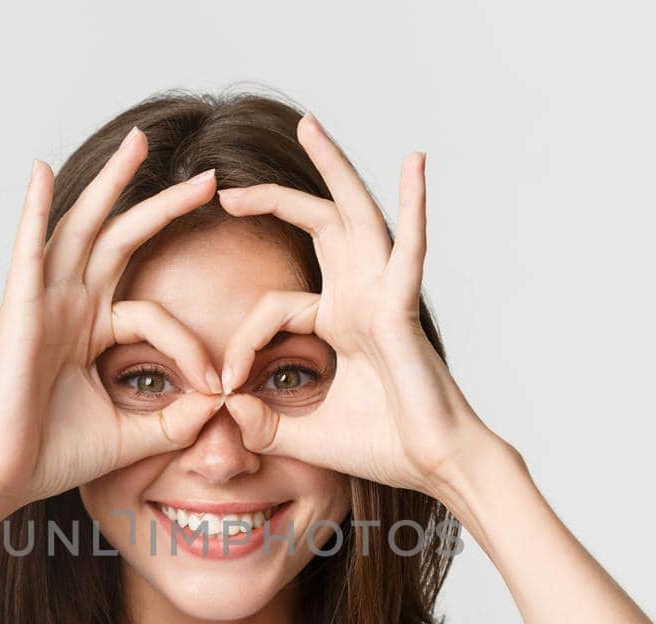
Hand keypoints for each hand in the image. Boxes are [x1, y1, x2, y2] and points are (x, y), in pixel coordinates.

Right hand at [0, 127, 226, 524]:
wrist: (5, 478)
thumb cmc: (54, 456)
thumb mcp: (132, 435)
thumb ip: (176, 419)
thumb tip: (222, 404)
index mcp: (90, 331)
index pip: (153, 314)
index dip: (191, 346)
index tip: (220, 384)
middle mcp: (67, 307)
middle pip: (120, 239)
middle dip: (162, 204)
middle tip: (208, 176)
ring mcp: (42, 303)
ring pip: (82, 228)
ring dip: (109, 183)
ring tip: (139, 143)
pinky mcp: (19, 311)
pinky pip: (28, 252)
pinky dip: (32, 210)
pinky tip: (39, 171)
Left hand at [215, 114, 502, 496]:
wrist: (435, 467)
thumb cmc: (383, 448)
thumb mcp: (303, 434)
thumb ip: (262, 422)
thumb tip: (220, 410)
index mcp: (340, 321)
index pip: (273, 307)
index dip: (238, 343)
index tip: (221, 385)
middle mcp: (361, 297)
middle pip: (318, 226)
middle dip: (274, 199)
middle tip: (226, 187)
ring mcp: (385, 296)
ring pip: (357, 215)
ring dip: (334, 168)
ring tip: (310, 126)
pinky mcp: (404, 308)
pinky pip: (409, 250)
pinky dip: (414, 206)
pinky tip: (414, 165)